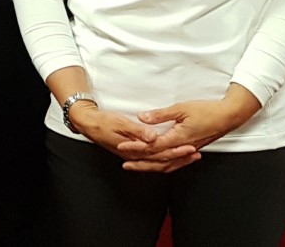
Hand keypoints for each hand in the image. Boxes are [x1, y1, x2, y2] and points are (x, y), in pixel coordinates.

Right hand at [64, 104, 198, 172]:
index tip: (190, 147)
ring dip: (175, 160)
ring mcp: (135, 155)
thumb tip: (153, 137)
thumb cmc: (103, 121)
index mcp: (134, 150)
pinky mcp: (135, 152)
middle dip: (180, 158)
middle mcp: (136, 156)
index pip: (159, 153)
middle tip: (196, 153)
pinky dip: (165, 158)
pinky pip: (154, 160)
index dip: (176, 151)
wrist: (89, 124)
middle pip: (162, 161)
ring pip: (159, 163)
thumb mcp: (120, 122)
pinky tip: (172, 155)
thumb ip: (137, 131)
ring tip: (190, 155)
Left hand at [117, 84, 262, 170]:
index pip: (152, 146)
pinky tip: (158, 164)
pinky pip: (175, 162)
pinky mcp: (191, 149)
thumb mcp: (181, 108)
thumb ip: (161, 115)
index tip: (122, 146)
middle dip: (140, 162)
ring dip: (151, 166)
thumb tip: (142, 117)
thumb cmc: (207, 111)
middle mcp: (182, 148)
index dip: (136, 147)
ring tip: (137, 166)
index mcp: (178, 138)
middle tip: (125, 164)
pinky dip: (164, 165)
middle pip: (158, 160)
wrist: (228, 116)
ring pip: (167, 164)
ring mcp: (188, 150)